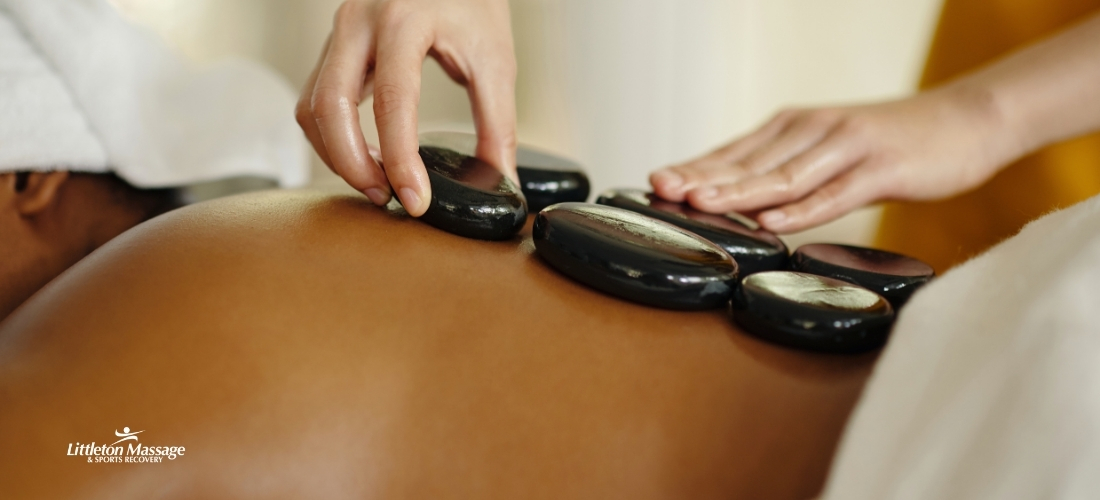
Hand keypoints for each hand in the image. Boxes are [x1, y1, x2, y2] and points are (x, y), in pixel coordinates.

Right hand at [297, 0, 517, 215]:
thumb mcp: (494, 58)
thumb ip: (497, 123)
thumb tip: (501, 179)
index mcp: (405, 20)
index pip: (392, 101)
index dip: (400, 158)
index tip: (416, 199)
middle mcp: (361, 23)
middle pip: (329, 106)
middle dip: (351, 164)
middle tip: (386, 197)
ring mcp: (341, 33)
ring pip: (312, 107)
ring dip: (337, 154)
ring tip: (378, 183)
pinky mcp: (335, 47)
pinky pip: (315, 100)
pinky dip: (332, 137)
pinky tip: (365, 157)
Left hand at [649, 86, 1023, 232]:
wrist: (966, 122)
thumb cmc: (892, 143)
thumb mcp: (829, 149)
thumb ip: (786, 170)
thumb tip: (739, 201)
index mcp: (795, 126)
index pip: (733, 150)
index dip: (694, 166)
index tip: (656, 182)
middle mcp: (813, 130)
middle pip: (749, 161)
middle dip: (702, 177)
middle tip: (661, 190)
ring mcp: (847, 147)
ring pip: (784, 175)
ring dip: (740, 191)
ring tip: (701, 203)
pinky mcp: (881, 168)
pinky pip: (835, 193)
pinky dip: (801, 209)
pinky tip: (772, 221)